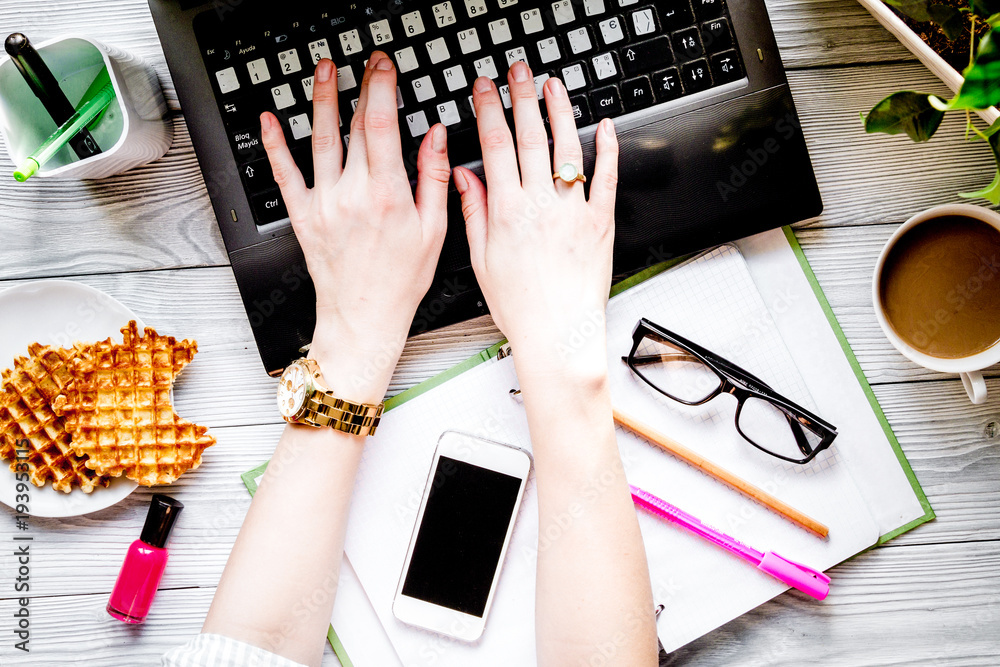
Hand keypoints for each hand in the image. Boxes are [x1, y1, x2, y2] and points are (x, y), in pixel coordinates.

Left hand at [261, 53, 450, 399]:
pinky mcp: (302, 216)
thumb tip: (435, 137)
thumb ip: (434, 178)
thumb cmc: (400, 282)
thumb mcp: (434, 231)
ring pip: (319, 140)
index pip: (382, 126)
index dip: (382, 88)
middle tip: (365, 63)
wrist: (363, 319)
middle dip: (360, 86)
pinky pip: (285, 174)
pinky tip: (269, 120)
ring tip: (322, 71)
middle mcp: (352, 195)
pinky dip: (274, 144)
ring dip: (320, 99)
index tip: (384, 67)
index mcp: (388, 196)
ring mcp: (323, 204)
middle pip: (353, 126)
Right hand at [454, 62, 618, 377]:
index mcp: (507, 213)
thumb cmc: (521, 306)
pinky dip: (608, 148)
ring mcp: (573, 211)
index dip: (489, 111)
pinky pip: (606, 178)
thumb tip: (463, 178)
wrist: (558, 335)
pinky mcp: (601, 222)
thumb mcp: (482, 260)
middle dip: (522, 98)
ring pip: (567, 149)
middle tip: (519, 71)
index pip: (495, 147)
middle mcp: (541, 206)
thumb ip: (473, 213)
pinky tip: (604, 126)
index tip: (485, 89)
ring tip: (554, 86)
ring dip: (560, 112)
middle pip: (530, 138)